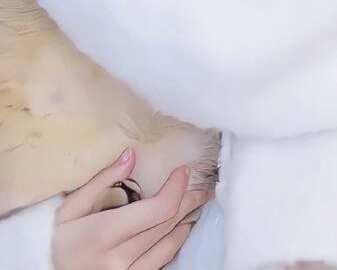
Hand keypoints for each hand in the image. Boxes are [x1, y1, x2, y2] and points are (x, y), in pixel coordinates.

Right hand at [52, 148, 213, 269]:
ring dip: (186, 222)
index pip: (158, 209)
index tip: (184, 171)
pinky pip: (161, 262)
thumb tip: (131, 154)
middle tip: (203, 187)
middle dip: (188, 201)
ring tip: (197, 204)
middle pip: (168, 224)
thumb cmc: (56, 238)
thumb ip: (102, 180)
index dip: (177, 188)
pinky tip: (180, 229)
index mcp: (106, 233)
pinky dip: (174, 243)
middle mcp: (120, 259)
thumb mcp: (72, 206)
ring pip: (170, 245)